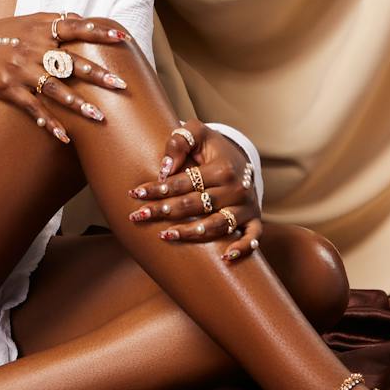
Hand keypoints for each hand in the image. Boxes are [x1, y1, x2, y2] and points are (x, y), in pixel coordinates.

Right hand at [0, 12, 133, 144]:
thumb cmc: (2, 34)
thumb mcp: (28, 21)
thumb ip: (56, 21)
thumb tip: (85, 20)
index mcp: (40, 29)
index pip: (74, 28)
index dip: (98, 32)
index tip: (121, 38)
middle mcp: (32, 49)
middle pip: (70, 62)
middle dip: (96, 74)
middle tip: (121, 84)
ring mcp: (21, 70)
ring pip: (54, 89)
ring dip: (78, 104)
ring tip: (99, 116)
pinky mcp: (10, 89)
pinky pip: (33, 108)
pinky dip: (49, 123)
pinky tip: (64, 136)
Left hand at [127, 121, 263, 263]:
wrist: (242, 157)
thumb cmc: (212, 147)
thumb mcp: (198, 132)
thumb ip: (180, 141)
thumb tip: (164, 169)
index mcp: (222, 169)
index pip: (184, 182)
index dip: (159, 188)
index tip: (136, 194)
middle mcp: (236, 189)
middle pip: (195, 205)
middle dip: (164, 211)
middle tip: (138, 216)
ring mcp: (246, 206)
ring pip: (217, 224)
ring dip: (191, 233)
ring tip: (165, 235)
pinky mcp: (253, 218)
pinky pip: (252, 237)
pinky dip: (242, 248)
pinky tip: (225, 257)